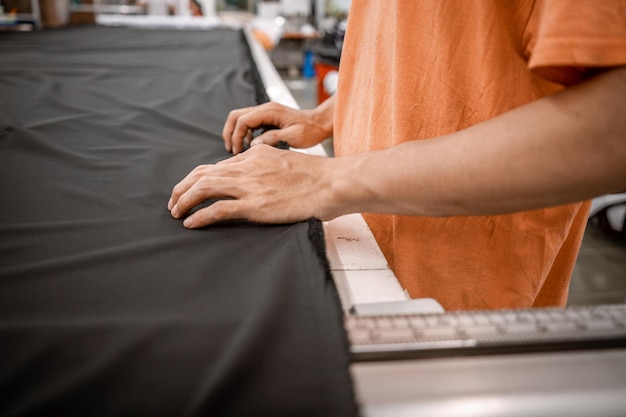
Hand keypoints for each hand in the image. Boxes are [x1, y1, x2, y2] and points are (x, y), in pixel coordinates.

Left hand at [167, 145, 337, 227]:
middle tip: (173, 203)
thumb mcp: (283, 161)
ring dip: (184, 201)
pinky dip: (200, 216)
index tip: (189, 190)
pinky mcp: (254, 205)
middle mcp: (246, 167)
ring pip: (203, 188)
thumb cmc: (314, 176)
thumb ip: (263, 167)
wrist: (330, 183)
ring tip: (176, 213)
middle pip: (202, 174)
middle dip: (182, 188)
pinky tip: (191, 223)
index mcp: (253, 156)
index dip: (197, 179)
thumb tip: (252, 178)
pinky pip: (217, 209)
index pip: (215, 166)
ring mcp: (249, 186)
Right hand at [222, 100, 333, 153]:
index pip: (243, 120)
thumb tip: (253, 144)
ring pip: (241, 118)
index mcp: (270, 111)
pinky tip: (249, 145)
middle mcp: (265, 108)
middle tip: (231, 149)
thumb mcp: (294, 137)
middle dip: (230, 132)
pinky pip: (249, 123)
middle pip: (236, 116)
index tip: (238, 151)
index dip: (236, 136)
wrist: (320, 124)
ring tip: (238, 149)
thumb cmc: (311, 130)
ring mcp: (266, 112)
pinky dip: (244, 133)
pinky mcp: (268, 118)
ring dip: (236, 132)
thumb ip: (273, 138)